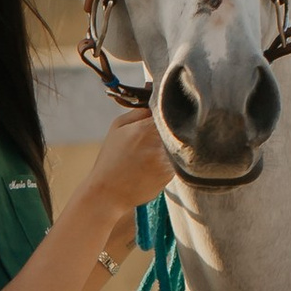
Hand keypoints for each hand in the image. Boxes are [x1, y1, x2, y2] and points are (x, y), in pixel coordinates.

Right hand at [92, 109, 173, 231]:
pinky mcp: (171, 174)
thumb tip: (155, 98)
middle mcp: (159, 143)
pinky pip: (179, 160)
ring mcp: (167, 160)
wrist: (108, 192)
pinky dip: (173, 159)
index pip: (169, 110)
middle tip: (162, 133)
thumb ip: (139, 112)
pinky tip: (156, 164)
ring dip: (175, 144)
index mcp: (145, 127)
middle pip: (179, 126)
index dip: (169, 110)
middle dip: (175, 127)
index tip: (166, 114)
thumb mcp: (118, 127)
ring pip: (181, 143)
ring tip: (155, 151)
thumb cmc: (111, 158)